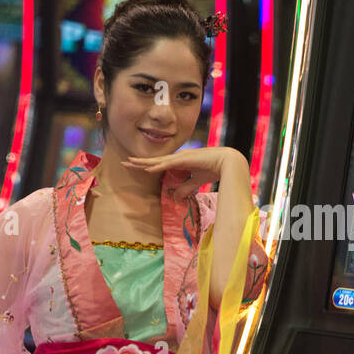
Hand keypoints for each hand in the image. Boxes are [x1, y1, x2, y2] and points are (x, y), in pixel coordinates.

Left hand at [124, 147, 244, 200]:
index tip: (134, 166)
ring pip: (158, 161)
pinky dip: (157, 166)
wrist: (228, 162)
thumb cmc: (214, 168)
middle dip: (139, 162)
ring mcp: (181, 157)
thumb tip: (176, 197)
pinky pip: (168, 163)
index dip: (146, 165)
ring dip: (144, 162)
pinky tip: (147, 169)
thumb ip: (186, 188)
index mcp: (180, 161)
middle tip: (124, 162)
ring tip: (130, 163)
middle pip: (154, 161)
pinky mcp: (185, 159)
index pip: (159, 164)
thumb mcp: (197, 181)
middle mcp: (178, 157)